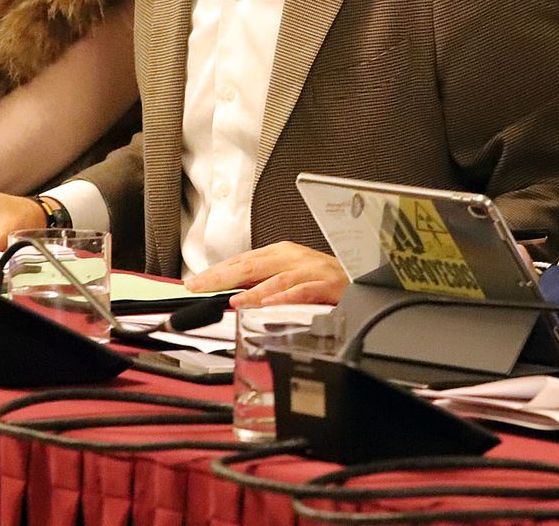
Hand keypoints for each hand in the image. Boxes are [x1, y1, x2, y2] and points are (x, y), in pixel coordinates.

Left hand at [184, 240, 349, 307]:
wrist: (363, 280)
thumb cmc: (325, 281)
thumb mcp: (289, 277)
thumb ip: (263, 284)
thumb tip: (230, 295)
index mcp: (281, 254)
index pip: (241, 261)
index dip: (216, 272)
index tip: (194, 283)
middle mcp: (294, 257)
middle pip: (252, 266)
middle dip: (222, 277)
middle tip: (199, 288)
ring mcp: (311, 270)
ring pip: (276, 278)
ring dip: (252, 291)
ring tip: (232, 300)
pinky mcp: (328, 285)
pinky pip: (303, 291)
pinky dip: (284, 298)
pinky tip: (268, 304)